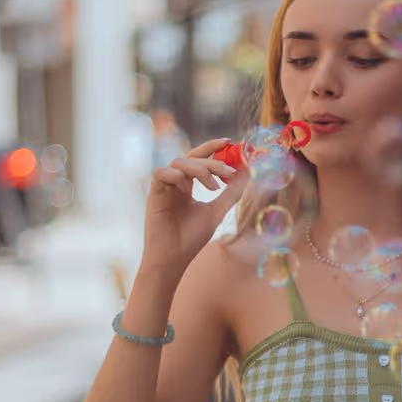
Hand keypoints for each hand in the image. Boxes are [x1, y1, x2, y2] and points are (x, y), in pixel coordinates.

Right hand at [142, 137, 249, 275]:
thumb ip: (231, 193)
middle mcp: (175, 182)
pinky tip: (187, 188)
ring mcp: (164, 187)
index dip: (212, 147)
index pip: (200, 158)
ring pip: (179, 162)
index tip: (229, 142)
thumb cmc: (191, 239)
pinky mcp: (153, 193)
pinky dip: (176, 175)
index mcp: (188, 185)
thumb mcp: (217, 212)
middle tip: (229, 172)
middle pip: (192, 157)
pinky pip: (162, 173)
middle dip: (213, 161)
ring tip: (213, 187)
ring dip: (199, 169)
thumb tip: (248, 174)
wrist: (173, 259)